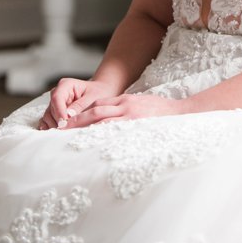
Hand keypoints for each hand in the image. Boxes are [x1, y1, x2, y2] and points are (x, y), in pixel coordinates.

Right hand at [39, 78, 118, 129]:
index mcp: (66, 85)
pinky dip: (51, 127)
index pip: (57, 98)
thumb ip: (81, 105)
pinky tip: (55, 133)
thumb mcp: (94, 96)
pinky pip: (48, 120)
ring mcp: (55, 103)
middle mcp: (57, 93)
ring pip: (48, 116)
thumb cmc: (99, 92)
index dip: (59, 111)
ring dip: (54, 125)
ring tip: (63, 133)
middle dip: (57, 120)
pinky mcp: (55, 112)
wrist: (101, 92)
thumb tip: (68, 115)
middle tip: (65, 131)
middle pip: (51, 108)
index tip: (64, 123)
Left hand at [63, 93, 187, 128]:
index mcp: (127, 100)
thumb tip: (111, 123)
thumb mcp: (144, 105)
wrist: (183, 112)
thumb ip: (128, 111)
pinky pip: (112, 129)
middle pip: (95, 111)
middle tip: (58, 128)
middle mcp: (126, 105)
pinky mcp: (135, 123)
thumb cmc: (164, 113)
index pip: (99, 104)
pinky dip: (97, 133)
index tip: (68, 122)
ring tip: (65, 136)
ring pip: (99, 119)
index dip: (82, 113)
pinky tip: (86, 142)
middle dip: (75, 120)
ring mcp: (130, 115)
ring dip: (81, 127)